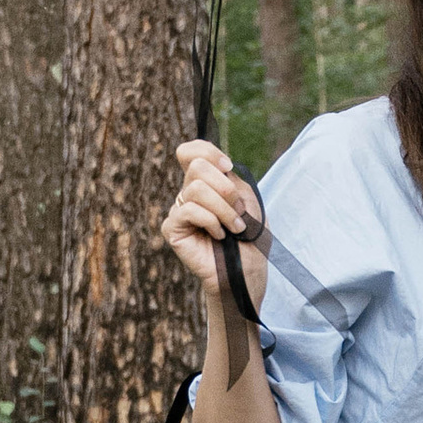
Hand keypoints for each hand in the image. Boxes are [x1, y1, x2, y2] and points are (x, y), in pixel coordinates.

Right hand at [160, 138, 265, 303]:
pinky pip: (188, 210)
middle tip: (239, 210)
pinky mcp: (173, 229)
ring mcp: (179, 211)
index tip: (228, 167)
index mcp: (206, 183)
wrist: (247, 272)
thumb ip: (231, 180)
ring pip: (196, 189)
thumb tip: (218, 169)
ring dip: (224, 209)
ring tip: (235, 228)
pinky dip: (211, 221)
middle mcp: (188, 194)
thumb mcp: (248, 202)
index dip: (207, 151)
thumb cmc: (250, 239)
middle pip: (196, 166)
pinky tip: (219, 236)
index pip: (191, 152)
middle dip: (225, 187)